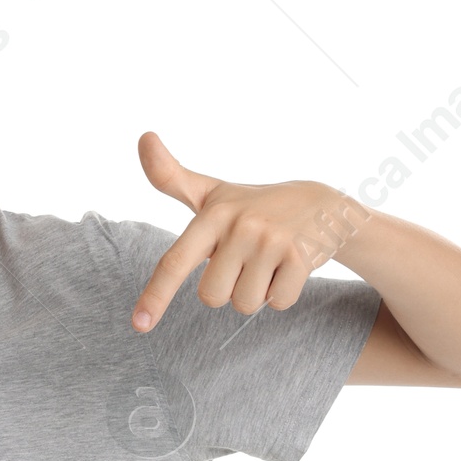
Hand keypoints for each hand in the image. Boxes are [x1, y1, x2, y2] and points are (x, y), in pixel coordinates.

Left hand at [130, 132, 364, 332]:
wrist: (321, 205)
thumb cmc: (253, 205)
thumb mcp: (211, 193)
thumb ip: (171, 177)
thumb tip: (143, 136)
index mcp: (212, 214)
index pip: (175, 261)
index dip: (156, 295)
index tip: (139, 324)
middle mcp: (240, 225)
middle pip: (212, 297)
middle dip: (227, 288)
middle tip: (244, 260)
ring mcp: (271, 241)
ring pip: (245, 304)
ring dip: (256, 292)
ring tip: (268, 262)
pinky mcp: (300, 258)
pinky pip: (278, 303)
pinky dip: (282, 294)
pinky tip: (289, 267)